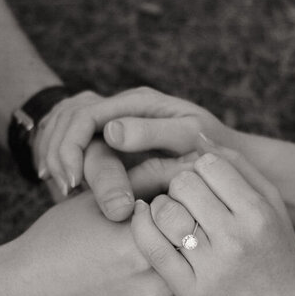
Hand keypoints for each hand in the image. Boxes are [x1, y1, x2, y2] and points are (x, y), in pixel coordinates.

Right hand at [0, 192, 183, 295]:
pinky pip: (183, 291)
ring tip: (179, 227)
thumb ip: (142, 181)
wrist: (27, 291)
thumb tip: (183, 160)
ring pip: (196, 267)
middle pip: (199, 239)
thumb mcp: (96, 201)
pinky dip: (182, 269)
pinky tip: (169, 253)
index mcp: (137, 243)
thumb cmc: (56, 238)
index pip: (190, 208)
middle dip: (198, 218)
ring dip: (192, 247)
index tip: (187, 181)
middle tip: (193, 202)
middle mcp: (150, 279)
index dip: (190, 191)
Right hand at [34, 88, 231, 220]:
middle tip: (64, 192)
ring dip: (60, 164)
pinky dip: (73, 170)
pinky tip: (69, 193)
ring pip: (73, 141)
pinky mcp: (119, 146)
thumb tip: (110, 131)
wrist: (234, 156)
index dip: (71, 147)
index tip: (72, 180)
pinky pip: (85, 155)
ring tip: (62, 193)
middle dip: (62, 158)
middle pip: (73, 129)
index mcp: (136, 102)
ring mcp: (120, 126)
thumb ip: (150, 131)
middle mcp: (123, 109)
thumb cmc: (217, 145)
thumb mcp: (186, 135)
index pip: (83, 117)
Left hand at [129, 143, 294, 295]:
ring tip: (171, 213)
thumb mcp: (271, 204)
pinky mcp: (190, 290)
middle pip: (184, 184)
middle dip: (179, 185)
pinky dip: (142, 227)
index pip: (209, 166)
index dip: (200, 168)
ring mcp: (211, 267)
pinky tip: (146, 221)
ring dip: (160, 206)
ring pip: (164, 212)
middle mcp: (236, 239)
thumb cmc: (275, 248)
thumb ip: (239, 167)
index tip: (201, 181)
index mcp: (257, 214)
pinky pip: (152, 247)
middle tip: (183, 197)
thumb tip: (198, 136)